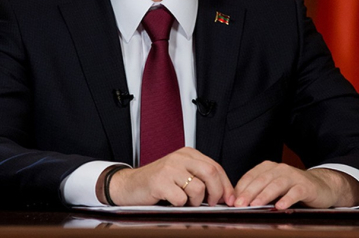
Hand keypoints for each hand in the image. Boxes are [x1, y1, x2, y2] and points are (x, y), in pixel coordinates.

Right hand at [103, 147, 233, 206]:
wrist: (129, 185)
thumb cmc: (158, 183)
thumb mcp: (181, 175)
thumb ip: (201, 178)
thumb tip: (225, 194)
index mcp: (188, 154)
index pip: (216, 166)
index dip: (226, 185)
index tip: (229, 199)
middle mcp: (179, 157)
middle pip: (211, 173)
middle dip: (216, 193)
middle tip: (211, 204)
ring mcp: (169, 168)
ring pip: (198, 188)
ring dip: (195, 201)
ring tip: (184, 201)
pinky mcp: (160, 181)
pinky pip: (181, 198)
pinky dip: (179, 205)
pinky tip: (170, 201)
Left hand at [233, 161, 358, 208]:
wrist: (321, 186)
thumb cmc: (292, 188)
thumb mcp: (273, 188)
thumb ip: (257, 192)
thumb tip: (237, 202)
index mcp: (268, 168)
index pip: (250, 177)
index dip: (240, 189)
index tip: (232, 201)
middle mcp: (279, 169)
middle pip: (261, 180)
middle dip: (249, 192)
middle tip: (240, 204)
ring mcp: (293, 176)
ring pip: (276, 184)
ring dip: (265, 195)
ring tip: (255, 205)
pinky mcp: (305, 186)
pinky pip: (295, 192)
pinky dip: (287, 199)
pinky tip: (280, 207)